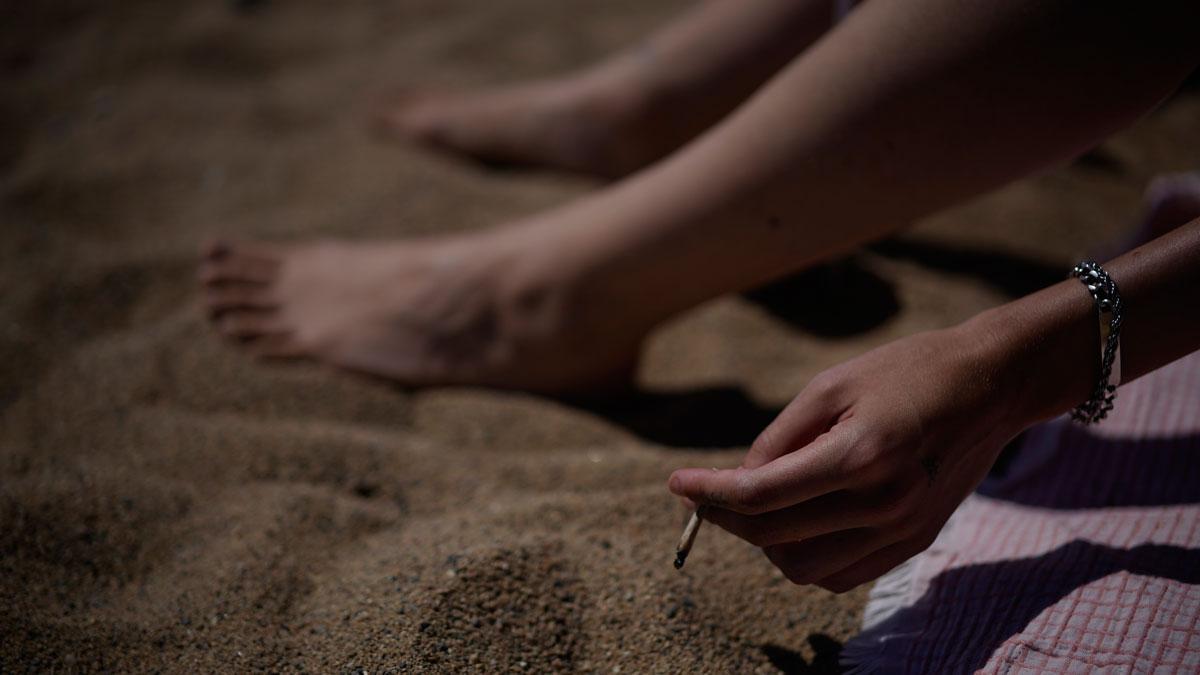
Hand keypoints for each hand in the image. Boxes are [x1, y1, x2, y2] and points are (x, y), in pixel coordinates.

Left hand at [668, 324, 1029, 591]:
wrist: (990, 386)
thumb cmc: (905, 372)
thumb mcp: (831, 385)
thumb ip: (780, 439)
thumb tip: (738, 482)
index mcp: (861, 455)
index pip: (762, 494)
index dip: (709, 493)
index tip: (676, 483)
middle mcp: (884, 503)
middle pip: (774, 536)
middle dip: (726, 517)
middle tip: (703, 494)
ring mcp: (903, 530)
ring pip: (804, 568)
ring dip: (764, 544)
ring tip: (754, 505)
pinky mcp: (915, 542)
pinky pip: (841, 574)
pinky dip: (805, 557)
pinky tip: (795, 521)